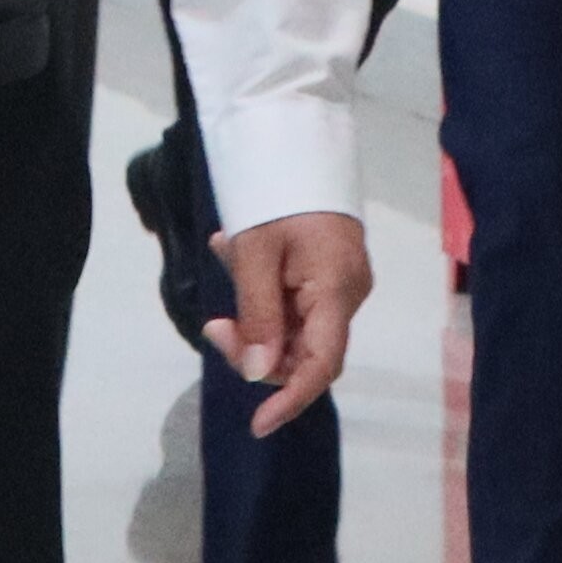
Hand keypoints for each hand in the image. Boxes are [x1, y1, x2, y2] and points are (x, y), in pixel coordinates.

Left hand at [208, 207, 371, 434]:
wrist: (297, 138)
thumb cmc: (278, 194)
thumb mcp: (256, 254)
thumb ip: (257, 317)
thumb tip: (256, 372)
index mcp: (338, 291)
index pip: (322, 365)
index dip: (291, 399)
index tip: (258, 424)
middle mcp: (348, 295)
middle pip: (306, 352)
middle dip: (257, 350)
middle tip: (213, 326)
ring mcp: (340, 285)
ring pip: (295, 329)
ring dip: (254, 316)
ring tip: (224, 256)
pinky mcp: (328, 274)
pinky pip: (294, 303)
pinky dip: (263, 296)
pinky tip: (234, 253)